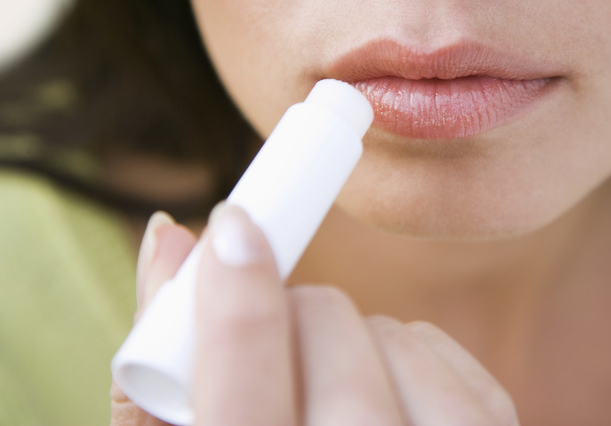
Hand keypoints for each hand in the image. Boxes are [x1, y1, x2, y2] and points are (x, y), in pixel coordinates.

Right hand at [111, 205, 518, 425]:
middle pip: (331, 335)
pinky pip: (445, 355)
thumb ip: (152, 369)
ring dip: (353, 338)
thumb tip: (169, 237)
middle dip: (296, 310)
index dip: (237, 294)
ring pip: (394, 336)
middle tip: (280, 333)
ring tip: (330, 389)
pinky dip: (407, 354)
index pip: (247, 382)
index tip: (232, 225)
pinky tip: (386, 396)